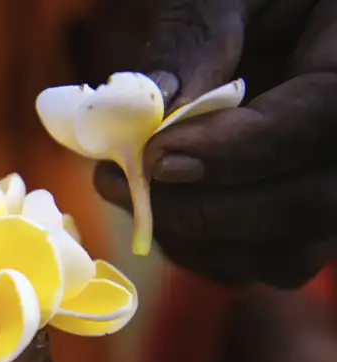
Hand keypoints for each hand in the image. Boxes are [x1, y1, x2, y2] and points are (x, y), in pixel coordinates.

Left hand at [93, 0, 336, 287]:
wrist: (273, 23)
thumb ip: (194, 44)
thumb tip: (149, 114)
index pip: (323, 121)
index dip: (236, 151)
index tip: (156, 158)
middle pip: (309, 206)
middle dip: (203, 207)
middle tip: (121, 181)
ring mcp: (335, 192)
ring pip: (287, 253)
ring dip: (198, 237)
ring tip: (135, 194)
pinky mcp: (305, 224)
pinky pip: (266, 264)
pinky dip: (207, 251)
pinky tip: (163, 209)